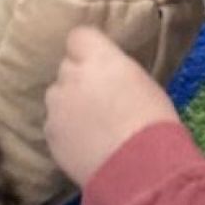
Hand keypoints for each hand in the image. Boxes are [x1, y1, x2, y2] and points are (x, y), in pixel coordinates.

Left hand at [44, 26, 180, 190]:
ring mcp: (57, 106)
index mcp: (99, 58)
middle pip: (67, 67)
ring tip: (92, 127)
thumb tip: (109, 76)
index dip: (88, 49)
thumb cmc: (154, 124)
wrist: (140, 169)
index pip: (79, 36)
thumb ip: (117, 72)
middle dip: (80, 79)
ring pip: (57, 96)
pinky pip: (55, 124)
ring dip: (69, 104)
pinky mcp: (50, 134)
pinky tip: (85, 146)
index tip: (100, 62)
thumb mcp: (144, 84)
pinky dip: (66, 131)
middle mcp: (71, 76)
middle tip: (100, 99)